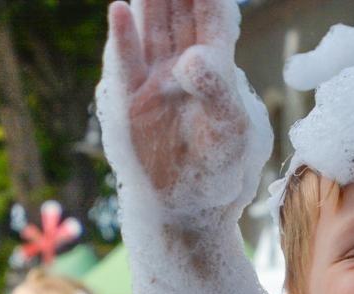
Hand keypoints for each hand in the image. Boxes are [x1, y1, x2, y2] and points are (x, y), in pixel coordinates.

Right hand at [106, 0, 266, 218]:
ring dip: (149, 0)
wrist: (187, 213)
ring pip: (150, 29)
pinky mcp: (130, 103)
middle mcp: (182, 68)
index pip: (211, 17)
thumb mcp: (233, 134)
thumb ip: (219, 92)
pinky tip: (120, 8)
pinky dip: (122, 38)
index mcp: (216, 70)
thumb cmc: (219, 174)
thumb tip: (192, 57)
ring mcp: (153, 82)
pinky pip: (125, 64)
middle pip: (177, 13)